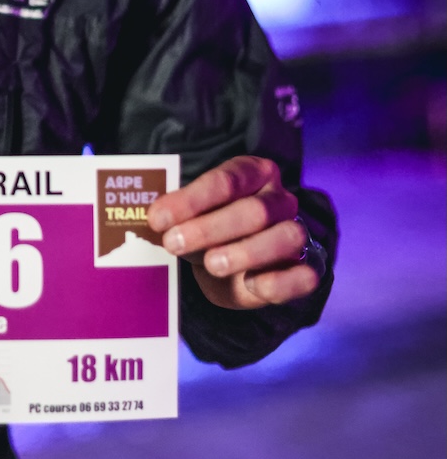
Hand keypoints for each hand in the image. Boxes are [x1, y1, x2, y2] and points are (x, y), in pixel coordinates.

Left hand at [146, 155, 320, 310]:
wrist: (235, 268)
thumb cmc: (209, 231)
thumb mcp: (191, 218)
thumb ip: (177, 216)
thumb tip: (154, 220)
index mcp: (253, 174)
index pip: (227, 180)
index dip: (191, 200)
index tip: (158, 219)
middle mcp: (279, 200)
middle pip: (255, 210)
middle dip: (211, 228)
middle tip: (174, 243)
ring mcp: (296, 234)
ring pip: (285, 237)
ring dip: (246, 252)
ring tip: (212, 264)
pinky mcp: (305, 270)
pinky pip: (304, 275)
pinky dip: (280, 282)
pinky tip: (252, 285)